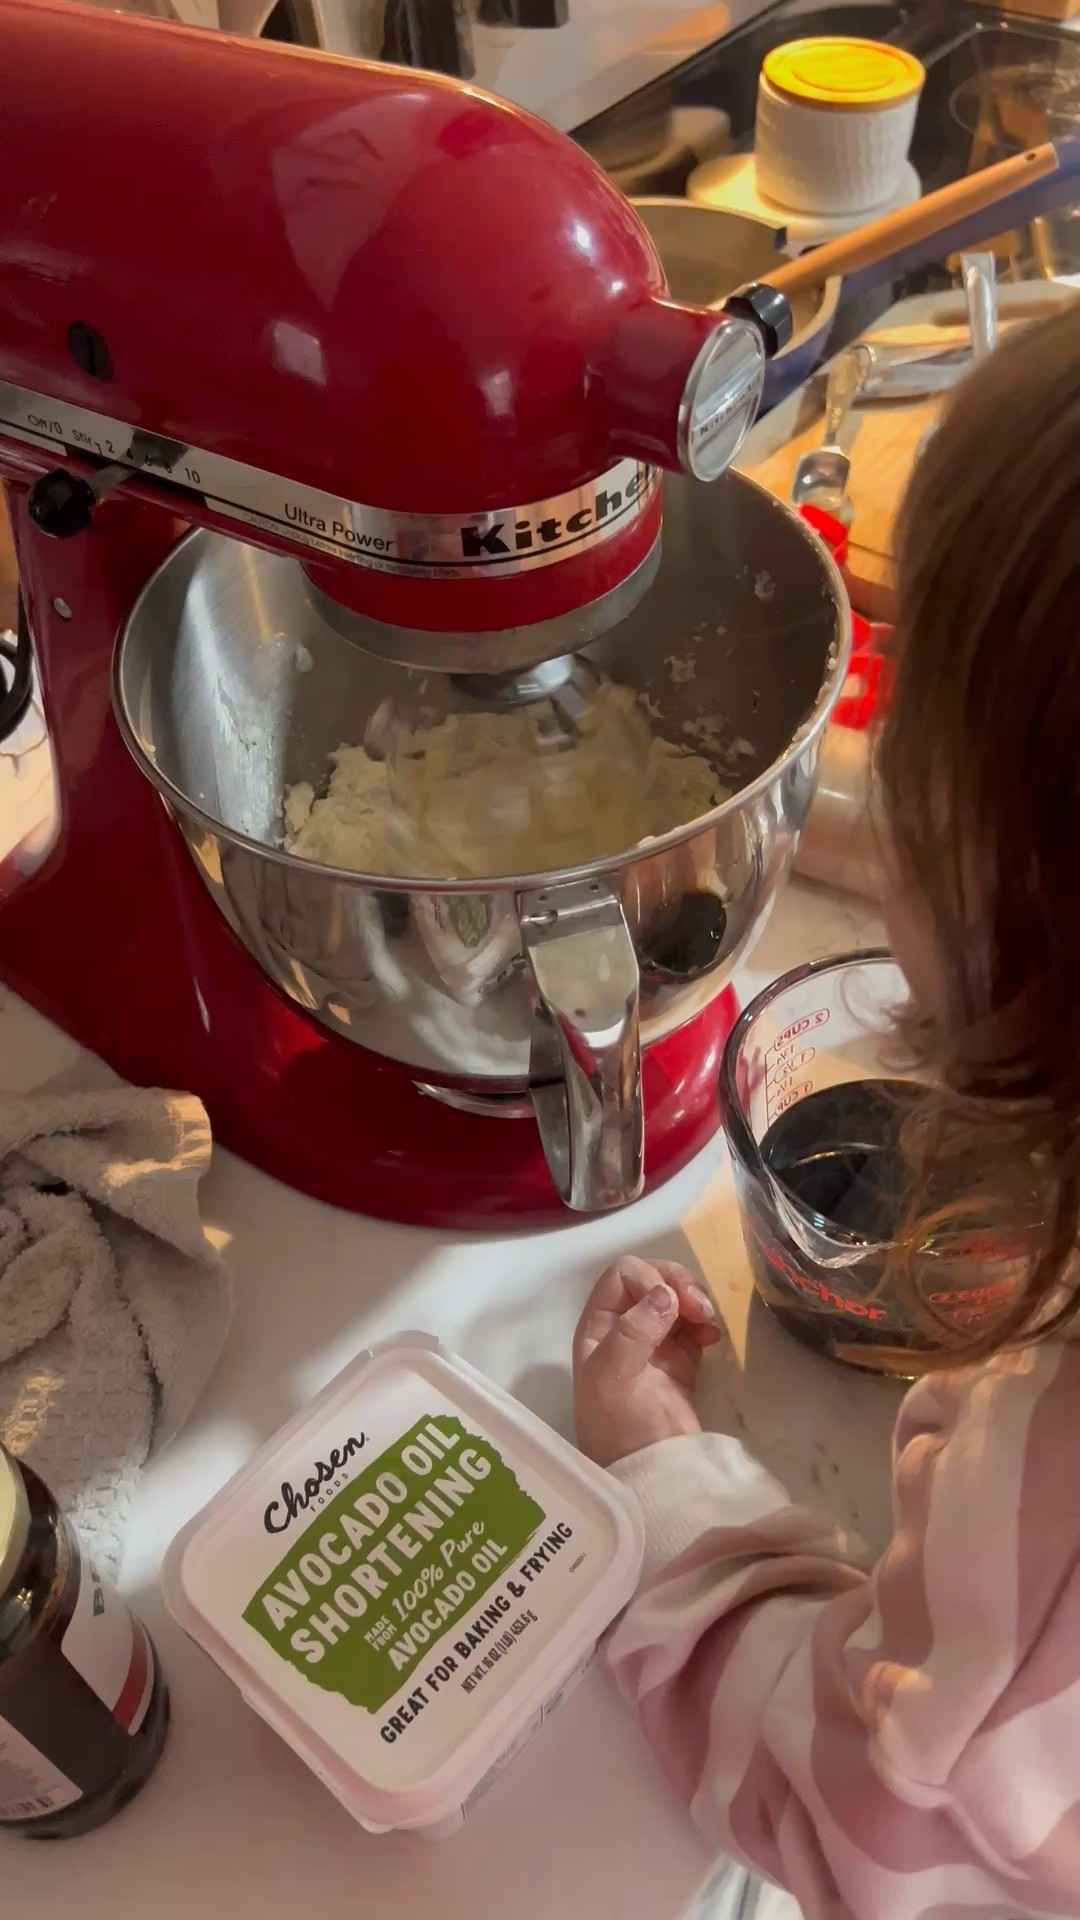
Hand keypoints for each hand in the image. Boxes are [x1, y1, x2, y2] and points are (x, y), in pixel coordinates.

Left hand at [573, 1256, 723, 1467]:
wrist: (648, 1472)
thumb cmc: (619, 1425)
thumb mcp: (614, 1378)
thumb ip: (633, 1332)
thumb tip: (665, 1295)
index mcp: (599, 1325)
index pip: (623, 1275)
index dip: (650, 1278)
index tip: (673, 1302)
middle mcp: (623, 1327)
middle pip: (652, 1279)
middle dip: (679, 1285)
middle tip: (701, 1309)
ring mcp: (653, 1343)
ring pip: (676, 1298)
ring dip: (695, 1301)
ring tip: (708, 1324)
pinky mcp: (680, 1360)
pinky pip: (694, 1325)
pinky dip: (705, 1323)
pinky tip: (712, 1338)